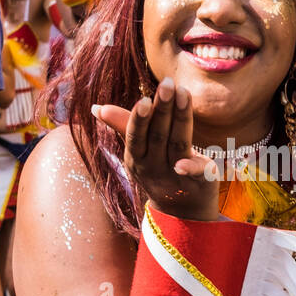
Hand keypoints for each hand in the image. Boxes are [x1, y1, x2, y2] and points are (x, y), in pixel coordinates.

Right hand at [92, 77, 219, 219]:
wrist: (182, 212)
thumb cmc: (159, 170)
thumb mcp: (138, 152)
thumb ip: (123, 127)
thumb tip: (96, 107)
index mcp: (137, 158)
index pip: (136, 137)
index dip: (139, 119)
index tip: (144, 99)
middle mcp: (154, 168)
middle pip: (159, 135)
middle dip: (163, 109)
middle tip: (167, 83)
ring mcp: (176, 176)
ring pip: (179, 143)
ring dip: (181, 117)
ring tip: (184, 92)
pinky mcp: (199, 182)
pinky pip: (197, 174)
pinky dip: (192, 168)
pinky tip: (189, 161)